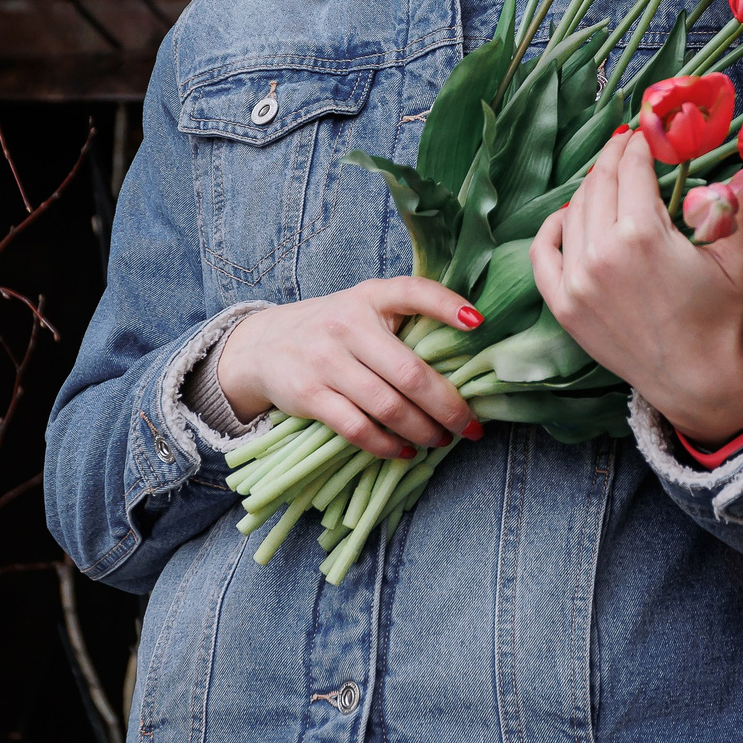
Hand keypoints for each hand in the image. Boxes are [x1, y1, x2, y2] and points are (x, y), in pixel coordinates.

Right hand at [213, 278, 484, 458]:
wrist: (264, 346)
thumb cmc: (334, 330)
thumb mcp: (364, 309)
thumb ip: (404, 322)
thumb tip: (467, 361)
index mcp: (371, 297)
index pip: (412, 291)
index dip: (446, 305)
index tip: (478, 323)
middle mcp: (348, 324)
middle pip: (410, 373)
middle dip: (449, 406)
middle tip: (472, 426)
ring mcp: (326, 360)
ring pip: (388, 407)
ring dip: (423, 430)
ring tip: (442, 440)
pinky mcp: (309, 394)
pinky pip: (358, 428)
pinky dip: (388, 446)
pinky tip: (406, 451)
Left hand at [529, 131, 742, 444]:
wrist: (696, 381)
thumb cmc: (722, 319)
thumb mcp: (742, 258)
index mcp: (643, 235)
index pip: (632, 167)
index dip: (640, 142)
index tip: (647, 131)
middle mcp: (601, 254)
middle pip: (600, 183)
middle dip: (615, 157)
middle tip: (628, 144)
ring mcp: (576, 281)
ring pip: (573, 211)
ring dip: (591, 188)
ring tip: (610, 179)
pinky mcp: (563, 305)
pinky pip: (542, 251)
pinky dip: (553, 226)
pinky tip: (569, 215)